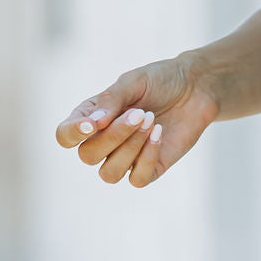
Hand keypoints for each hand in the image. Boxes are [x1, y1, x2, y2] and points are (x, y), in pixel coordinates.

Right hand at [55, 52, 219, 186]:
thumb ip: (111, 100)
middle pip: (88, 156)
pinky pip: (138, 178)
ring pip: (109, 173)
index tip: (92, 124)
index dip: (73, 134)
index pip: (65, 137)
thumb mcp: (134, 82)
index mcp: (91, 118)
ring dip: (130, 148)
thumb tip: (93, 123)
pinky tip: (159, 133)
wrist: (195, 88)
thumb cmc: (159, 81)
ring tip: (151, 120)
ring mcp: (126, 158)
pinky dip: (147, 157)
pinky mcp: (150, 168)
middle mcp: (103, 142)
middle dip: (114, 136)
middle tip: (140, 112)